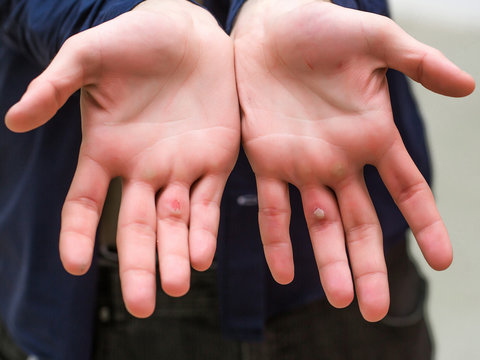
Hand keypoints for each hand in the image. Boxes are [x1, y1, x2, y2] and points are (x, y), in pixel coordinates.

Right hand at [6, 0, 239, 316]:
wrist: (189, 31)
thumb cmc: (135, 40)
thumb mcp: (88, 58)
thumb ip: (53, 87)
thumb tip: (13, 121)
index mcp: (107, 152)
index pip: (85, 204)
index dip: (79, 235)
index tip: (76, 265)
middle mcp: (142, 170)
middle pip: (135, 228)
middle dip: (138, 265)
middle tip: (141, 305)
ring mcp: (180, 168)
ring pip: (174, 223)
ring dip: (175, 256)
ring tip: (176, 287)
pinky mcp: (214, 160)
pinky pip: (208, 202)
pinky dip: (205, 229)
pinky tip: (202, 255)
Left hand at [233, 0, 473, 320]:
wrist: (270, 25)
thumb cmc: (323, 28)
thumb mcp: (376, 43)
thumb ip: (419, 64)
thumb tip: (468, 87)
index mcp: (372, 137)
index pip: (407, 190)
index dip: (425, 224)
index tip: (442, 261)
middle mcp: (340, 160)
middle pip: (362, 222)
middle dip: (370, 263)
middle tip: (375, 308)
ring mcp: (303, 164)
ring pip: (320, 223)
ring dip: (329, 261)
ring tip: (341, 299)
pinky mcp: (266, 159)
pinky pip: (273, 206)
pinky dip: (278, 238)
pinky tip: (286, 271)